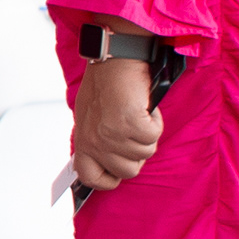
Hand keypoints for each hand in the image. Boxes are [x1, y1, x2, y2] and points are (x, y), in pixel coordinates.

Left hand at [71, 53, 161, 190]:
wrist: (114, 59)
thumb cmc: (105, 84)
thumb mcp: (91, 117)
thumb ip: (97, 141)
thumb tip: (108, 163)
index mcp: (83, 140)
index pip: (90, 178)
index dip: (108, 179)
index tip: (117, 172)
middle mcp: (95, 141)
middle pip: (127, 171)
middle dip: (137, 153)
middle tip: (135, 131)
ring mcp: (112, 134)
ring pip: (145, 153)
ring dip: (147, 134)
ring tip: (137, 113)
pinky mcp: (130, 123)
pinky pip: (153, 137)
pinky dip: (155, 122)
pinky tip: (145, 108)